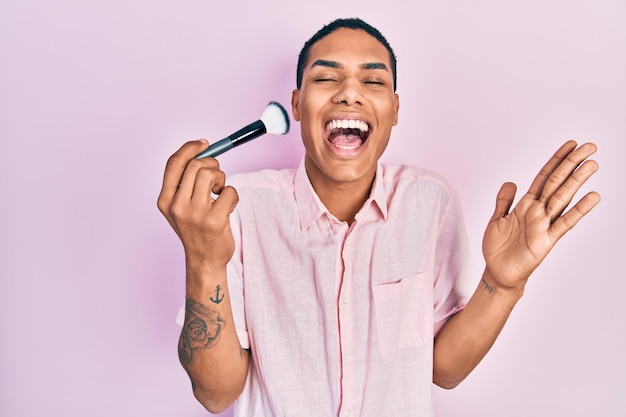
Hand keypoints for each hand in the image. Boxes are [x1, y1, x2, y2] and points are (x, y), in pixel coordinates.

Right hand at [157, 139, 238, 272]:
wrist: (204, 261)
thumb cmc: (196, 229)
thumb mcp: (181, 206)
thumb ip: (186, 181)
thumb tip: (204, 149)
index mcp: (165, 200)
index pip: (174, 164)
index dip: (190, 148)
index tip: (204, 143)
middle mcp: (177, 206)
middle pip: (196, 165)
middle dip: (212, 164)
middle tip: (217, 177)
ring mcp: (195, 214)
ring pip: (211, 174)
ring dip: (221, 179)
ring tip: (220, 192)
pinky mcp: (214, 220)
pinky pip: (229, 191)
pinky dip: (232, 195)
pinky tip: (227, 207)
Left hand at [482, 140, 599, 290]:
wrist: (498, 272)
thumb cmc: (499, 248)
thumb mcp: (496, 219)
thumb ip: (504, 201)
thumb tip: (511, 182)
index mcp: (526, 204)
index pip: (544, 177)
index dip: (556, 160)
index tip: (570, 144)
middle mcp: (538, 211)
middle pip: (557, 182)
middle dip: (572, 164)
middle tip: (590, 147)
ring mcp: (544, 224)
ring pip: (563, 197)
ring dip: (578, 180)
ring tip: (592, 164)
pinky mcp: (547, 239)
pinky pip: (565, 222)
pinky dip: (579, 210)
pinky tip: (593, 197)